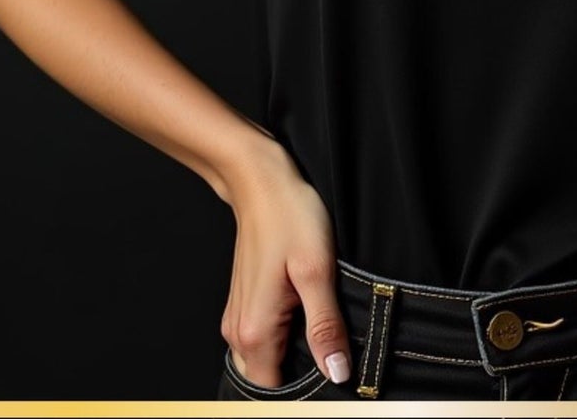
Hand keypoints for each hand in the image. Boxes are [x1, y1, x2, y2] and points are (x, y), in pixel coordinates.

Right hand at [220, 134, 354, 389]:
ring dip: (293, 360)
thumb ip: (325, 327)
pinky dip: (284, 341)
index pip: (275, 394)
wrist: (260, 180)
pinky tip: (307, 319)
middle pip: (269, 383)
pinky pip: (262, 342)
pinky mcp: (244, 304)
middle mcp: (238, 332)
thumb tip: (338, 373)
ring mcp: (238, 318)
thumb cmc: (288, 215)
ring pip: (264, 363)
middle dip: (300, 381)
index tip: (335, 380)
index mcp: (256, 331)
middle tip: (334, 355)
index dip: (307, 394)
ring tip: (325, 336)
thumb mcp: (317, 270)